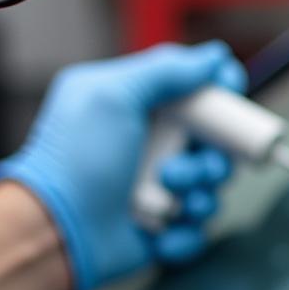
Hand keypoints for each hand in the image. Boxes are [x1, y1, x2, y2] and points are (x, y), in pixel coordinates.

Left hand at [0, 41, 246, 289]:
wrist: (55, 228)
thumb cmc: (76, 159)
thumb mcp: (114, 96)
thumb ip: (166, 70)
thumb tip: (214, 56)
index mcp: (139, 107)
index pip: (195, 90)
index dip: (222, 93)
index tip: (233, 97)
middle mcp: (151, 143)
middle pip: (215, 144)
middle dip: (213, 158)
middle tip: (190, 167)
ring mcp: (156, 186)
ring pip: (211, 188)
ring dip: (200, 194)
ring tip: (170, 199)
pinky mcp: (161, 227)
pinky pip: (197, 229)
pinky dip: (184, 233)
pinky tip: (160, 232)